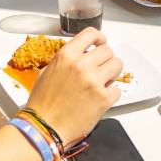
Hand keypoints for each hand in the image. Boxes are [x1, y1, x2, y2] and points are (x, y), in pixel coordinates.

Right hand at [26, 28, 121, 143]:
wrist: (45, 128)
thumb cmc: (42, 103)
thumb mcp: (46, 72)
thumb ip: (64, 61)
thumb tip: (79, 57)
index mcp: (66, 56)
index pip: (91, 33)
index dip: (99, 38)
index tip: (100, 44)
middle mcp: (81, 65)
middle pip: (108, 50)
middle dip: (106, 59)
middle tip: (100, 69)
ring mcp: (94, 81)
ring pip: (117, 65)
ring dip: (112, 72)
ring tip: (104, 81)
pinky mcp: (103, 99)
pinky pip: (117, 89)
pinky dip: (111, 94)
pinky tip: (101, 99)